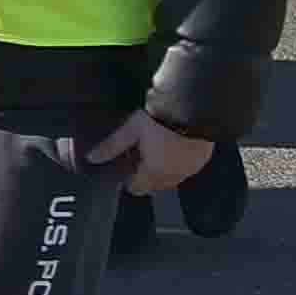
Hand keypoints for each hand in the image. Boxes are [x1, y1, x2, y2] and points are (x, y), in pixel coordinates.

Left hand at [102, 111, 220, 196]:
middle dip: (146, 175)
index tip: (125, 170)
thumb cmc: (162, 118)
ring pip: (173, 178)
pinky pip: (188, 167)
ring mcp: (191, 168)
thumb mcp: (131, 130)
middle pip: (155, 185)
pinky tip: (174, 146)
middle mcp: (174, 175)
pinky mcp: (203, 158)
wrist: (192, 106)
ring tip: (156, 149)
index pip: (138, 188)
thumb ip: (112, 146)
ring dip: (163, 169)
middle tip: (139, 156)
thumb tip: (92, 157)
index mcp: (155, 172)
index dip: (128, 180)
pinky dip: (179, 162)